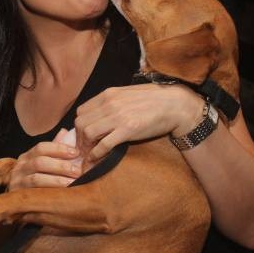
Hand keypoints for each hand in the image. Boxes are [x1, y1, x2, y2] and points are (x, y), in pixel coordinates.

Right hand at [8, 128, 81, 190]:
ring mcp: (17, 183)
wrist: (16, 202)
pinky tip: (62, 195)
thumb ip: (54, 149)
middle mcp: (19, 168)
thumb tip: (65, 132)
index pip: (41, 147)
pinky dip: (50, 193)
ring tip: (73, 182)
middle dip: (61, 166)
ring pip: (36, 179)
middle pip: (40, 162)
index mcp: (27, 157)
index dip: (59, 149)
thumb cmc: (35, 179)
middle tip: (78, 170)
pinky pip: (35, 194)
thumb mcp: (42, 162)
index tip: (76, 153)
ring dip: (57, 180)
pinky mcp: (18, 197)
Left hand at [74, 84, 204, 162]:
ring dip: (85, 146)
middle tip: (83, 148)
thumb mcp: (127, 94)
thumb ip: (111, 102)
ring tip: (89, 154)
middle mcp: (109, 104)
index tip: (82, 135)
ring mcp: (118, 117)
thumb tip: (98, 114)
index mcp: (108, 94)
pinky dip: (95, 153)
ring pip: (88, 133)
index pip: (81, 111)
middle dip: (79, 138)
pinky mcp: (128, 130)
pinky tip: (95, 158)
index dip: (79, 126)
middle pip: (80, 122)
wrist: (174, 105)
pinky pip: (103, 144)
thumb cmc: (153, 100)